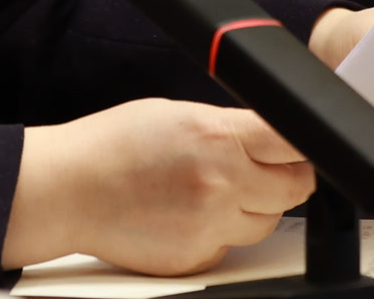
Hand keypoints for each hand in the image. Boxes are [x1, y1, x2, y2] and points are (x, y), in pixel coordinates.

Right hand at [4, 99, 313, 275]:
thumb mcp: (176, 115)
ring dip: (255, 206)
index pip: (294, 142)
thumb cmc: (114, 146)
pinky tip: (190, 213)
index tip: (303, 145)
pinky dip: (221, 233)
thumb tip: (266, 139)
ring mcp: (211, 226)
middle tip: (263, 167)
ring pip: (268, 222)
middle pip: (295, 187)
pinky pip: (232, 247)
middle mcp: (221, 183)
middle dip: (287, 176)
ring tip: (215, 190)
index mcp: (217, 137)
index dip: (304, 144)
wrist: (69, 189)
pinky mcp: (198, 258)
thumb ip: (226, 129)